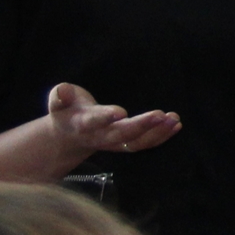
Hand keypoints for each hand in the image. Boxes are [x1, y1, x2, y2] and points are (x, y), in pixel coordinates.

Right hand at [48, 81, 177, 161]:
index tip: (120, 112)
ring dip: (156, 132)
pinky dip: (161, 137)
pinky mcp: (124, 144)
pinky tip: (176, 125)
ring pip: (135, 143)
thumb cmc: (67, 110)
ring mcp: (113, 143)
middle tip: (160, 114)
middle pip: (120, 135)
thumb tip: (62, 90)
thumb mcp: (59, 101)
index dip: (105, 118)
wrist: (68, 135)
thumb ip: (60, 95)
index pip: (93, 122)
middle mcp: (99, 136)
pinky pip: (144, 144)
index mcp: (82, 124)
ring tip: (173, 118)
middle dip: (140, 126)